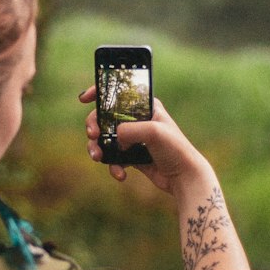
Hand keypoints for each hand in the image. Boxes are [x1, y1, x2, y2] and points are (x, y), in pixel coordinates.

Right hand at [78, 86, 211, 195]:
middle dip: (94, 126)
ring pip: (105, 139)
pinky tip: (121, 175)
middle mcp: (138, 120)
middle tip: (92, 135)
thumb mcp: (154, 132)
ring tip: (98, 158)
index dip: (99, 92)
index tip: (84, 99)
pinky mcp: (133, 156)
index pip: (119, 93)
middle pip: (105, 118)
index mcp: (145, 106)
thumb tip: (114, 138)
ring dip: (98, 148)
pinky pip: (114, 158)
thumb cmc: (175, 149)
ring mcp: (134, 138)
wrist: (185, 177)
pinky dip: (113, 166)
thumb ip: (130, 130)